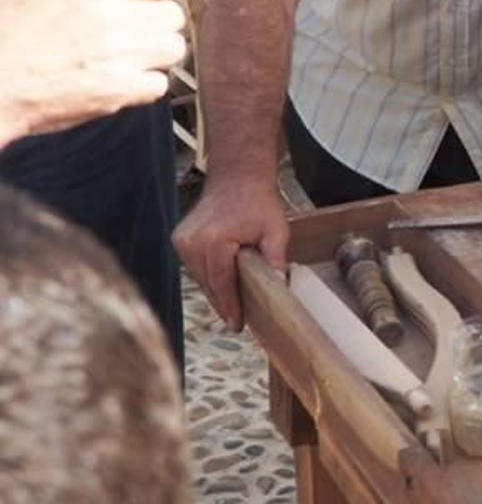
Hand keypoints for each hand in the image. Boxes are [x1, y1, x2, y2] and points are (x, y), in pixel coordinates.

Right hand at [0, 0, 187, 146]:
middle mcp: (115, 22)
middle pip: (174, 14)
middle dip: (156, 15)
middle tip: (130, 21)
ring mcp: (119, 61)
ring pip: (173, 49)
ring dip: (155, 48)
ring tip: (127, 49)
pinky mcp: (116, 94)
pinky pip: (159, 85)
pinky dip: (144, 82)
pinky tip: (118, 75)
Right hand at [173, 178, 288, 329]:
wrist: (237, 179)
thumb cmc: (259, 203)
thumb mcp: (276, 230)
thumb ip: (276, 259)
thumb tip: (279, 287)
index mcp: (215, 240)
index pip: (221, 282)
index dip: (230, 306)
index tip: (236, 324)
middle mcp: (193, 242)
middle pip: (209, 284)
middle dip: (223, 302)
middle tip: (237, 319)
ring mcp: (183, 241)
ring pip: (200, 278)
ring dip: (215, 289)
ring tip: (232, 301)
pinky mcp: (179, 240)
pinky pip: (195, 267)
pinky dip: (208, 275)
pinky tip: (222, 278)